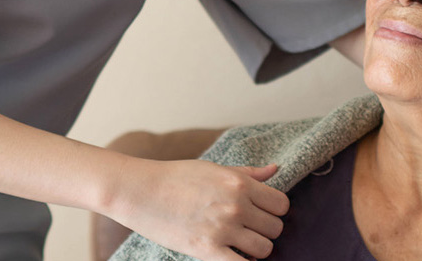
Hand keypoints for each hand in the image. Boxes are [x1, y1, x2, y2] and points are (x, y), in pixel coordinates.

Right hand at [108, 159, 288, 259]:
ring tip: (241, 243)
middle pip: (276, 228)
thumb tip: (275, 169)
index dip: (275, 211)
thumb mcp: (215, 168)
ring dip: (256, 249)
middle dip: (266, 230)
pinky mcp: (207, 249)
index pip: (282, 204)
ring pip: (265, 249)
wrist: (139, 191)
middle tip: (249, 229)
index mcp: (240, 183)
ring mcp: (223, 228)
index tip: (262, 213)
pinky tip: (234, 255)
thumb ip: (248, 173)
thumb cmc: (176, 177)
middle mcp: (236, 205)